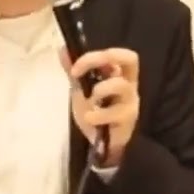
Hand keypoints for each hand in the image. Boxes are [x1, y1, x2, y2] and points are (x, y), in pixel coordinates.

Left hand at [60, 47, 140, 166]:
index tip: (74, 68)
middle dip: (102, 59)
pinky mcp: (127, 121)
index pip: (119, 54)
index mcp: (120, 75)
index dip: (96, 55)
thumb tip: (62, 49)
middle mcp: (129, 85)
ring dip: (99, 89)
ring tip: (89, 101)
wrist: (102, 144)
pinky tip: (89, 118)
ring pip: (121, 86)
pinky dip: (97, 114)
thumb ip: (74, 71)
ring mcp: (130, 103)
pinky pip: (115, 113)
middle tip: (79, 72)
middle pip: (130, 59)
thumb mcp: (81, 90)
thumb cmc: (96, 112)